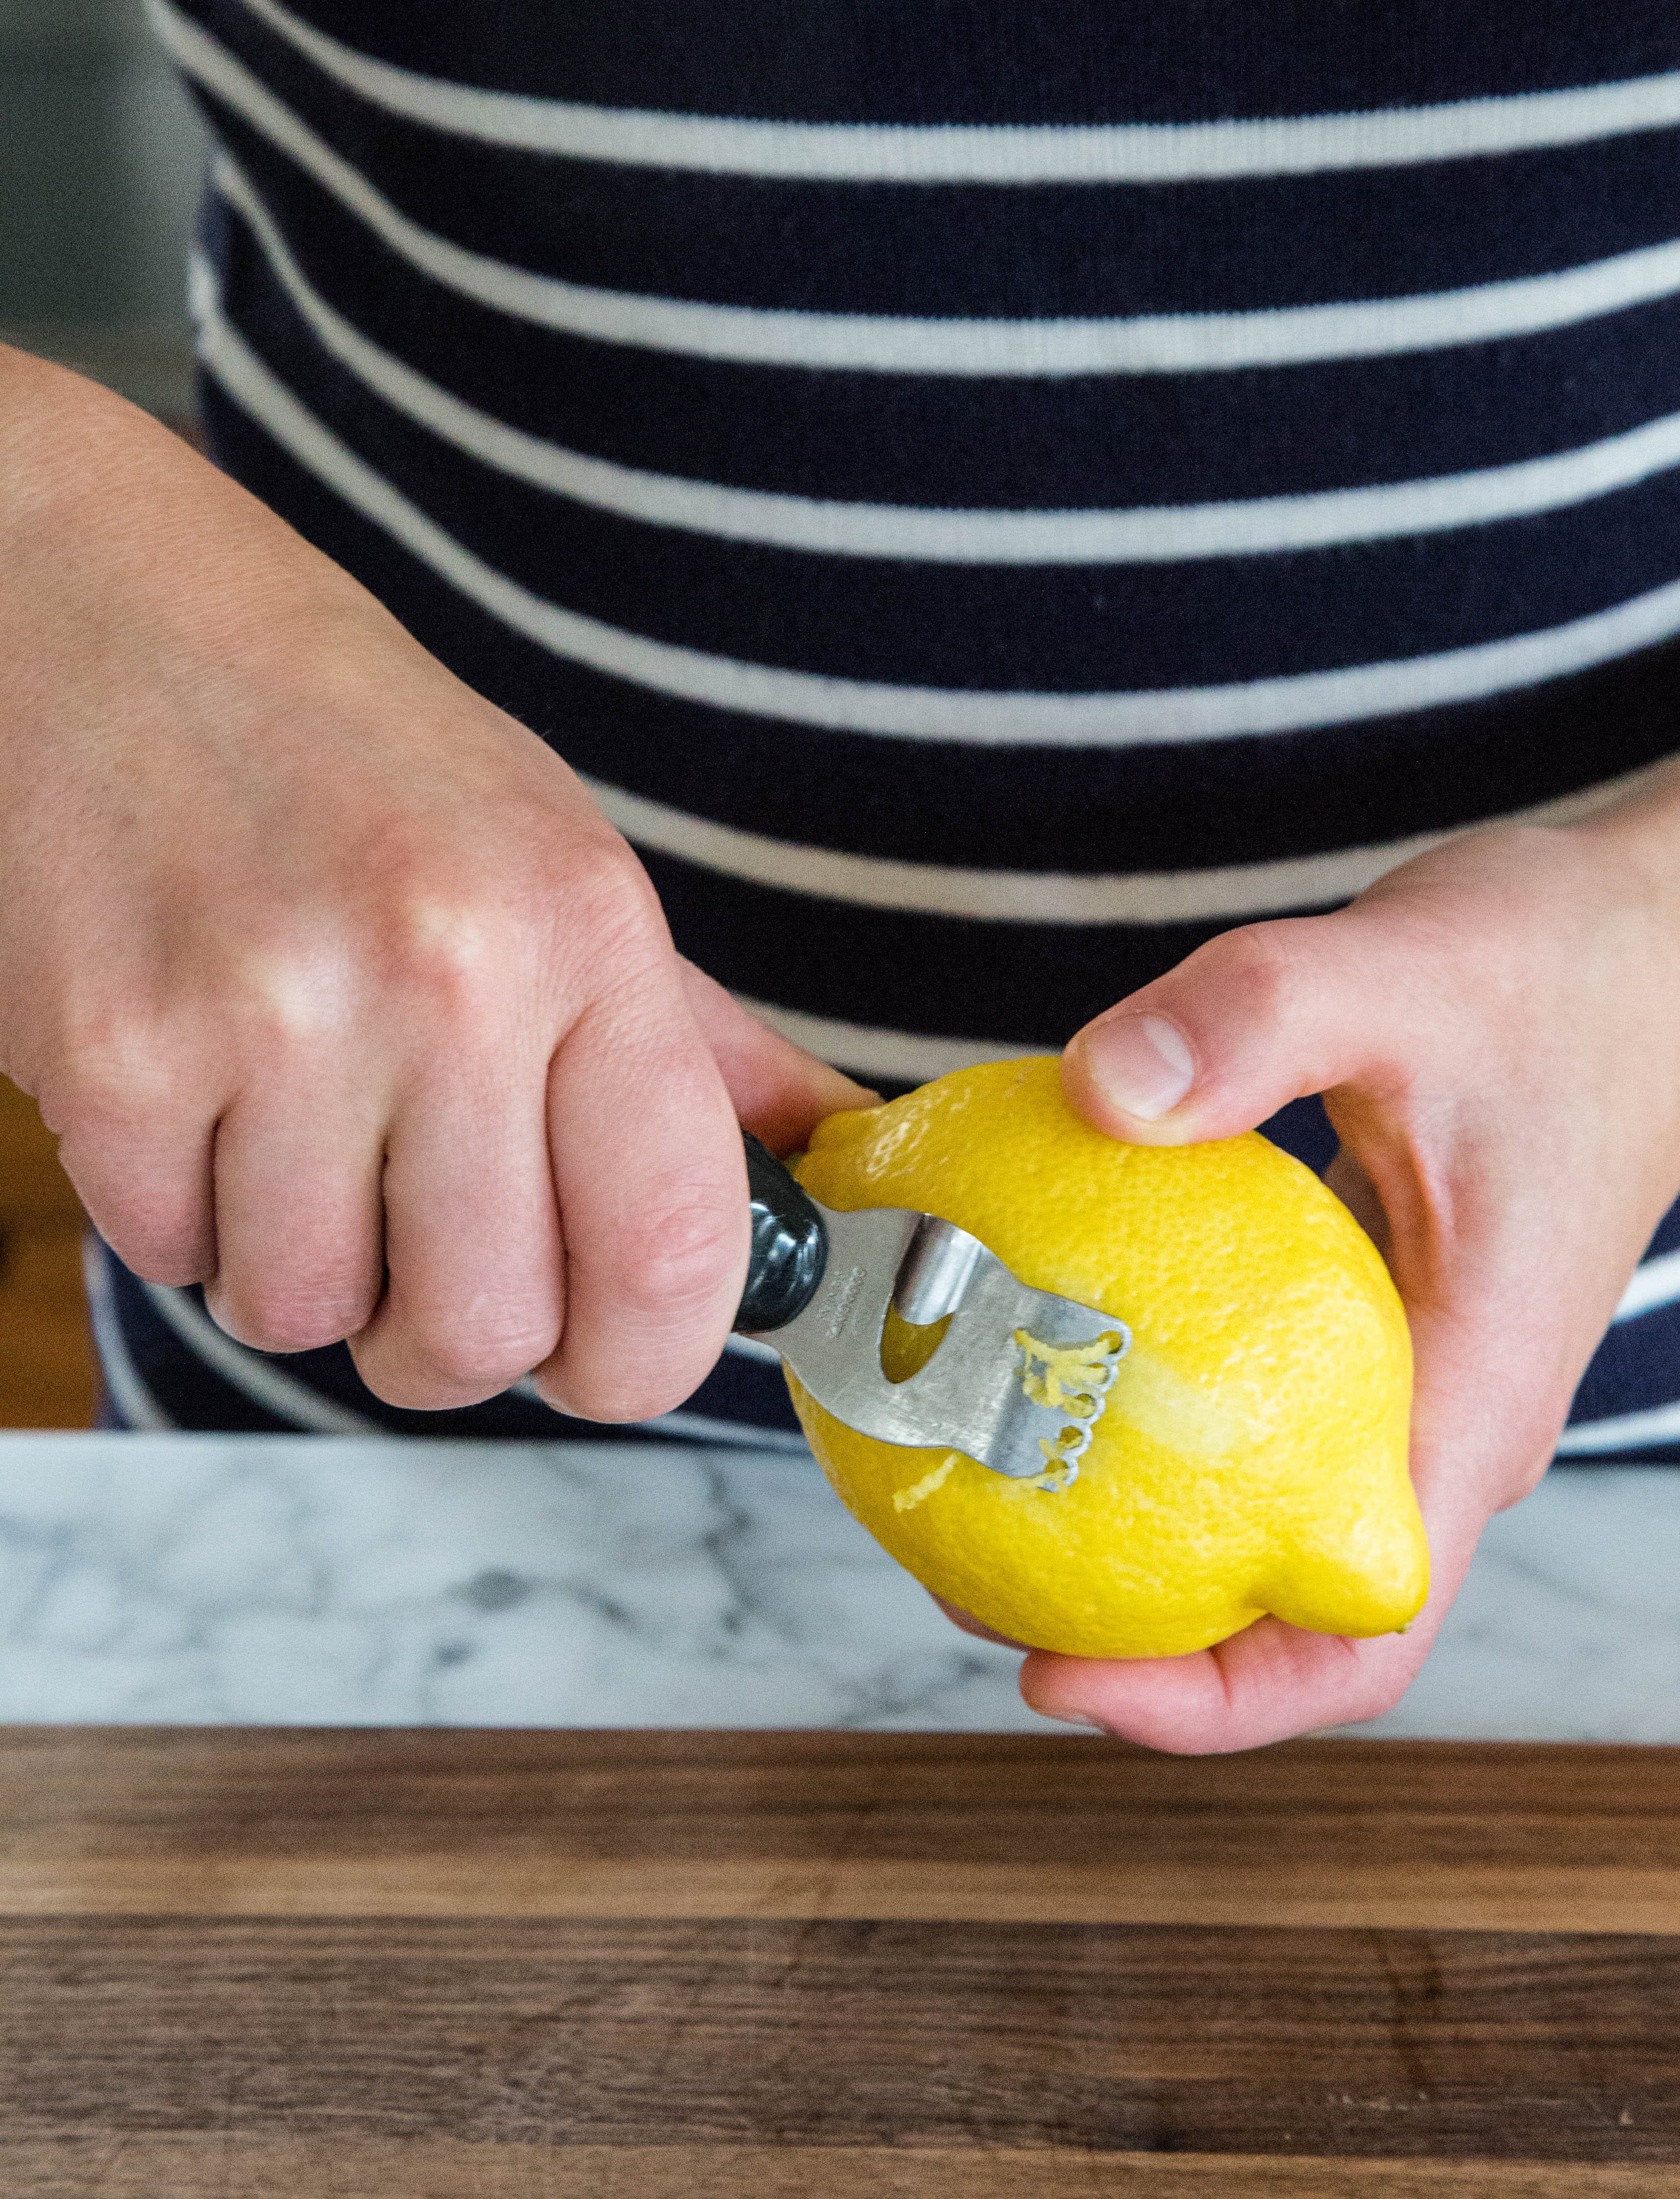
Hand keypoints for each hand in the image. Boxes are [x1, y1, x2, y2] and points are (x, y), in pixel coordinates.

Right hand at [0, 348, 869, 1416]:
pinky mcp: (110, 1055)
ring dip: (311, 1270)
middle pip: (483, 1333)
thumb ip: (699, 1047)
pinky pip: (176, 1258)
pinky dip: (190, 1217)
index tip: (614, 1360)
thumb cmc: (356, 755)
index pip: (672, 1246)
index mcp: (584, 927)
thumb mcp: (562, 864)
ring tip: (301, 1134)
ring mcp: (267, 1016)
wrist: (100, 615)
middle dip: (455, 1340)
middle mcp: (445, 973)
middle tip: (431, 1254)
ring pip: (312, 1315)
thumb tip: (838, 1164)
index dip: (649, 1361)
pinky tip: (201, 1095)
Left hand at [995, 731, 1679, 1748]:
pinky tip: (1050, 1353)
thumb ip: (1253, 1020)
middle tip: (956, 1570)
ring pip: (1266, 1516)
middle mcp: (1445, 1421)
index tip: (1053, 1675)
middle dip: (1130, 1635)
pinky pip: (1259, 1413)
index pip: (1362, 1635)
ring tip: (973, 1480)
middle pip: (1290, 1608)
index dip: (1211, 1699)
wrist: (1661, 936)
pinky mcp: (1377, 1318)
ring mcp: (1411, 1375)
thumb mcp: (1402, 969)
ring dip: (1133, 1532)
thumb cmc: (1565, 965)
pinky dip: (1159, 1418)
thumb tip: (1091, 1093)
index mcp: (1474, 1402)